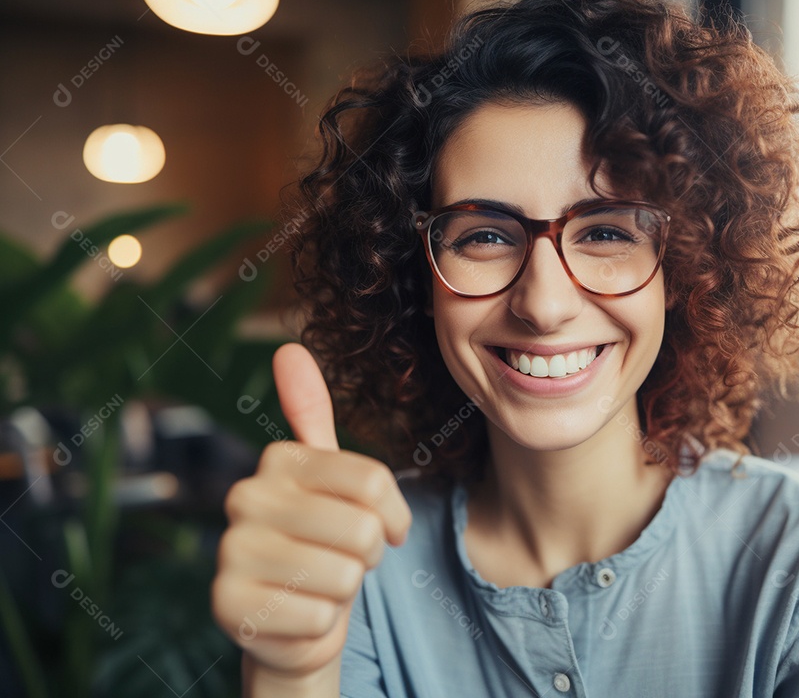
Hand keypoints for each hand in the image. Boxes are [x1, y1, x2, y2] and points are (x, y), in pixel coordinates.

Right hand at [212, 343, 411, 682]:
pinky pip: (320, 616)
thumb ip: (311, 414)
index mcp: (279, 460)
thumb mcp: (326, 478)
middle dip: (368, 555)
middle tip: (342, 559)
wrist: (289, 620)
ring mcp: (231, 551)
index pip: (374, 483)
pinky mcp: (229, 606)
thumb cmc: (321, 543)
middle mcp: (245, 497)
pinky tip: (297, 613)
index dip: (395, 517)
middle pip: (363, 529)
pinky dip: (321, 624)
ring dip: (344, 589)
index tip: (385, 528)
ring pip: (345, 575)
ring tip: (318, 583)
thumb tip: (288, 348)